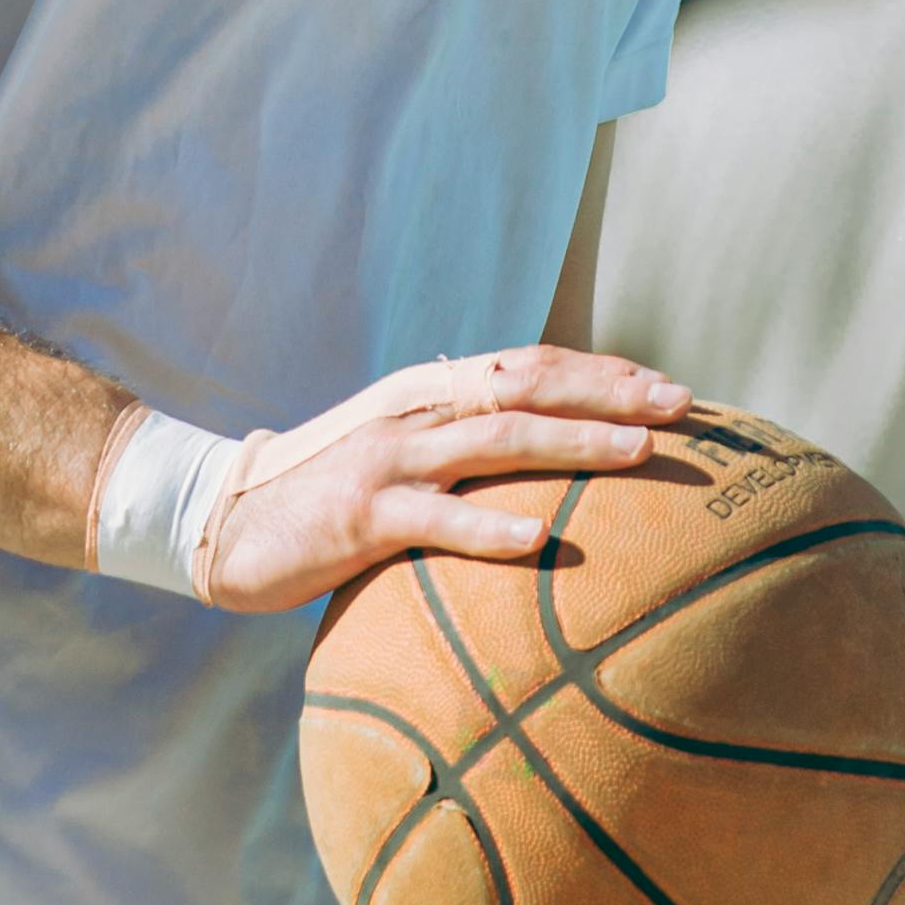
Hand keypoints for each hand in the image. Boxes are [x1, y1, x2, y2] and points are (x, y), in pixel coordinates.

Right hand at [195, 348, 689, 617]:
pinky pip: (436, 520)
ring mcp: (389, 460)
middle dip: (610, 393)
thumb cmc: (324, 496)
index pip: (530, 365)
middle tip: (683, 408)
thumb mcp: (396, 457)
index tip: (670, 387)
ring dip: (574, 441)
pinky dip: (490, 526)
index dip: (602, 372)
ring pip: (497, 440)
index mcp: (429, 393)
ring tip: (639, 451)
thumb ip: (459, 450)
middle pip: (528, 387)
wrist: (221, 520)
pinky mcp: (361, 515)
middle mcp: (416, 412)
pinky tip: (539, 538)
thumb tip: (542, 464)